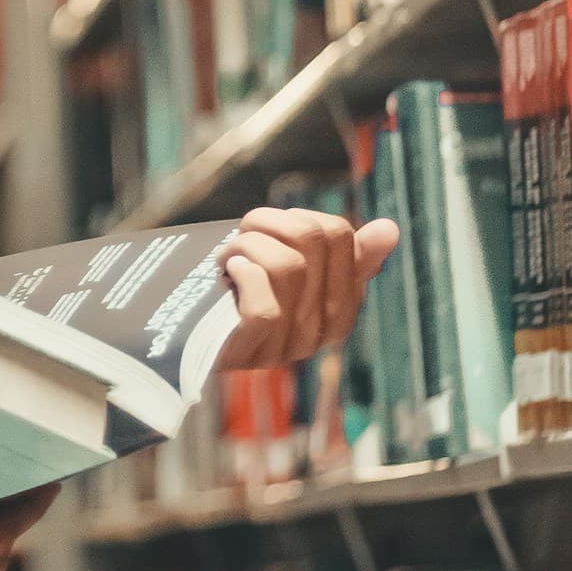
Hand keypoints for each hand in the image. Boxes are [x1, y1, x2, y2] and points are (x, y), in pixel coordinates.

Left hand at [213, 205, 398, 370]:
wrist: (182, 334)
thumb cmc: (238, 294)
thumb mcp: (290, 268)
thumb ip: (341, 253)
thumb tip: (389, 229)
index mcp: (339, 310)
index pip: (342, 238)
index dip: (300, 219)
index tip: (274, 230)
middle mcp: (318, 332)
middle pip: (315, 241)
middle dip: (271, 222)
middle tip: (244, 235)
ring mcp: (286, 346)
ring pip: (288, 266)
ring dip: (248, 244)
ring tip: (230, 255)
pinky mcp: (252, 351)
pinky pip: (264, 305)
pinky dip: (241, 272)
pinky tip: (228, 273)